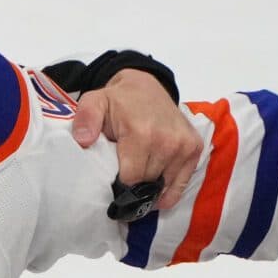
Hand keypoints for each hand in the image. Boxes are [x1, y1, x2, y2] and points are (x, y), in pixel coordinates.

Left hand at [73, 69, 201, 219]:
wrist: (145, 87)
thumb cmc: (118, 101)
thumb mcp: (94, 103)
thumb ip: (85, 119)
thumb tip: (83, 140)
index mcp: (142, 134)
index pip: (130, 180)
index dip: (118, 184)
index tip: (111, 179)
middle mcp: (168, 141)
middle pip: (146, 185)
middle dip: (133, 186)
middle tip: (123, 175)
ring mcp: (184, 146)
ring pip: (163, 187)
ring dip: (150, 187)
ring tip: (139, 177)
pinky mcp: (194, 148)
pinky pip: (181, 184)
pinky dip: (169, 190)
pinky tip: (157, 190)